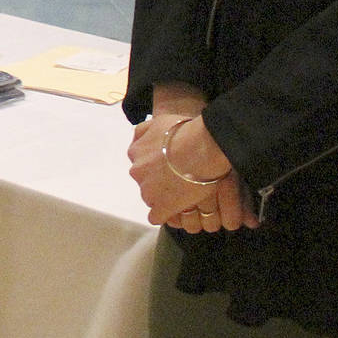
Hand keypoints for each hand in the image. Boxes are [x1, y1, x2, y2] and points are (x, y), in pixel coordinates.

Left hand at [127, 110, 255, 230]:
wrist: (201, 148)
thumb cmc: (184, 131)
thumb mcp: (159, 121)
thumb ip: (144, 131)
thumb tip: (137, 139)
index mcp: (135, 152)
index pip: (141, 164)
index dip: (156, 165)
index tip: (170, 165)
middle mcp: (137, 172)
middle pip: (145, 180)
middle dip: (158, 180)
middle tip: (178, 177)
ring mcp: (148, 191)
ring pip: (151, 197)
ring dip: (163, 196)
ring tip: (182, 192)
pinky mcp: (161, 207)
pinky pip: (156, 217)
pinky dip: (165, 214)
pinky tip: (176, 209)